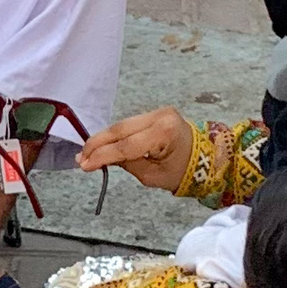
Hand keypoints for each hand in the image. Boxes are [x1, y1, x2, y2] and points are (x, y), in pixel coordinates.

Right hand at [77, 104, 195, 190]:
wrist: (205, 158)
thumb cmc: (182, 171)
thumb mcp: (152, 175)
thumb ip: (126, 164)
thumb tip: (100, 159)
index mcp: (164, 133)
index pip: (126, 145)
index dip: (102, 155)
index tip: (85, 165)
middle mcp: (161, 116)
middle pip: (120, 129)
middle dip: (97, 144)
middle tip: (81, 159)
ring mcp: (158, 111)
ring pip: (121, 125)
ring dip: (103, 139)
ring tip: (87, 154)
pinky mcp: (154, 113)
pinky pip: (128, 124)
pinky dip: (114, 135)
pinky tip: (101, 145)